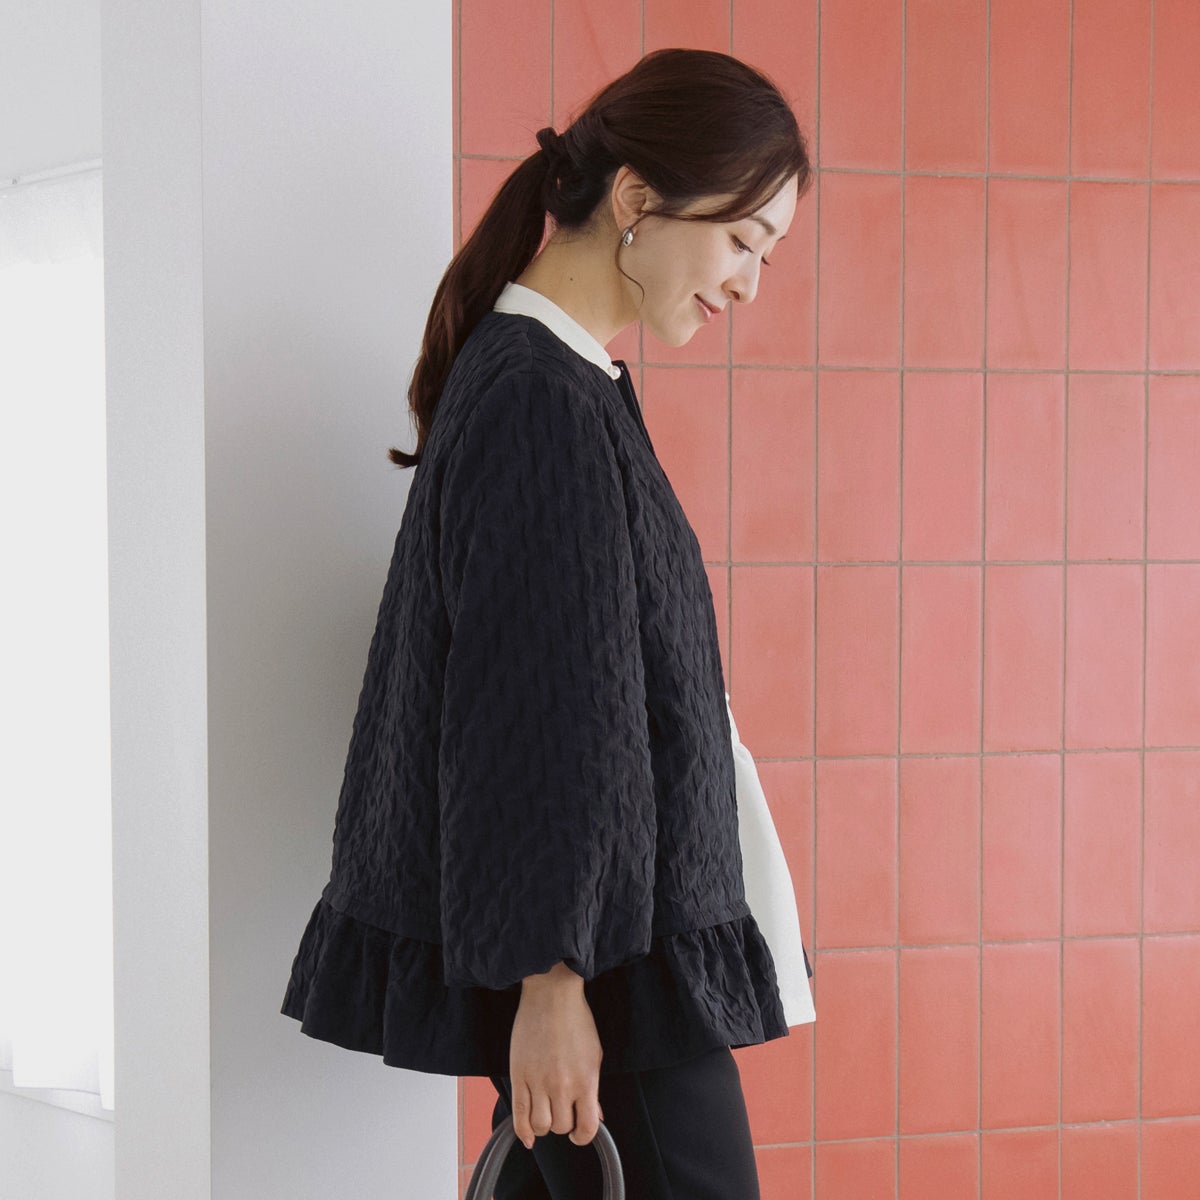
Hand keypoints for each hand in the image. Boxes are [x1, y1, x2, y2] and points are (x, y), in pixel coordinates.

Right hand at [509, 961, 605, 1149]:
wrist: (551, 994)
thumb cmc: (575, 1019)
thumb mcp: (594, 1054)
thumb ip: (594, 1089)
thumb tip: (597, 1115)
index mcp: (586, 1080)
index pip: (588, 1127)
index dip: (584, 1135)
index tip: (581, 1132)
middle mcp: (562, 1084)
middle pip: (561, 1127)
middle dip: (564, 1124)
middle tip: (563, 1111)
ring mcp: (538, 1081)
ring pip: (540, 1126)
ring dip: (544, 1125)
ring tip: (547, 1112)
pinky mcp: (519, 1075)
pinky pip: (519, 1115)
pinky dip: (523, 1131)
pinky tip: (528, 1135)